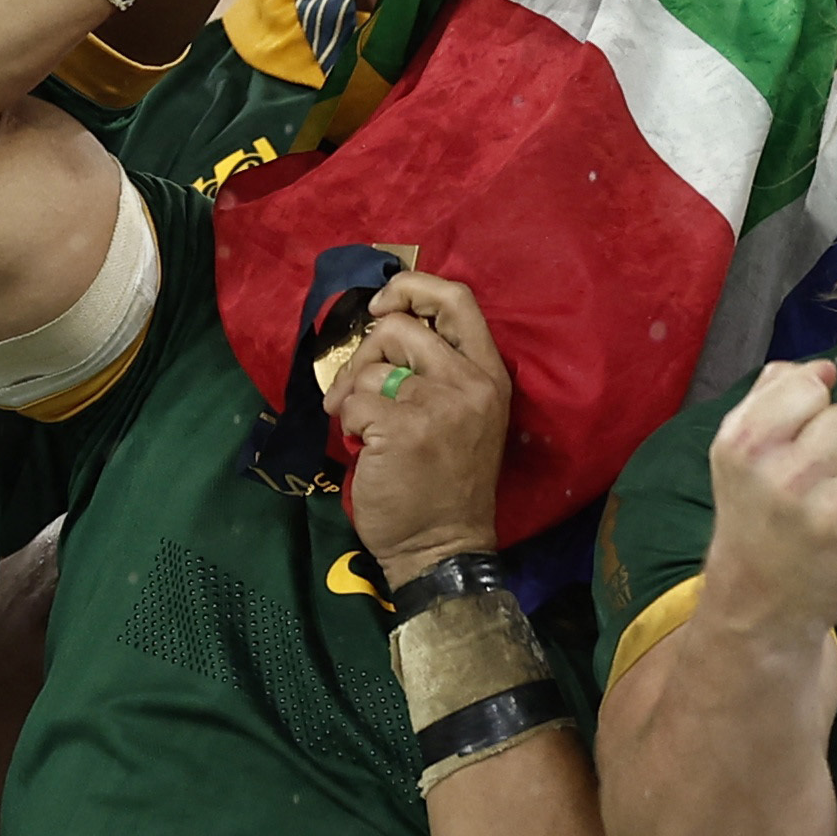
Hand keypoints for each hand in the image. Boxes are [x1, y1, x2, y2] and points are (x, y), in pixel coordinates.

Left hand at [328, 267, 511, 578]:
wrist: (443, 547)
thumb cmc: (445, 483)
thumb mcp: (462, 415)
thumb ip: (435, 370)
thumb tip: (381, 329)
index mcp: (490, 376)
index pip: (458, 299)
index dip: (411, 287)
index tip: (382, 306)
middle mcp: (471, 384)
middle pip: (400, 326)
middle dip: (364, 351)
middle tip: (358, 386)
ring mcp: (439, 405)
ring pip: (370, 367)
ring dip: (351, 393)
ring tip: (359, 425)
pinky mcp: (403, 429)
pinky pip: (353, 401)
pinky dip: (346, 421)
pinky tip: (362, 447)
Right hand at [699, 358, 836, 641]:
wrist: (762, 599)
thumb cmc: (753, 512)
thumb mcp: (736, 450)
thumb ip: (772, 397)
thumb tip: (826, 370)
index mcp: (747, 446)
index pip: (809, 388)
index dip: (809, 408)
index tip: (798, 435)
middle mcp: (789, 477)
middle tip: (824, 472)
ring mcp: (835, 512)